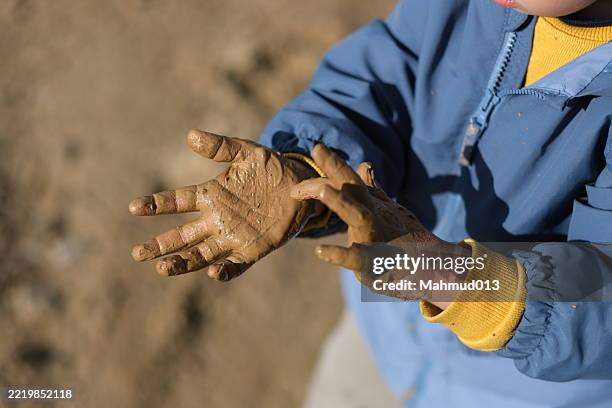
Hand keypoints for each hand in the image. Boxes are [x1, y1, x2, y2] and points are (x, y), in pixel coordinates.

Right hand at [129, 130, 316, 280]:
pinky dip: (224, 271)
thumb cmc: (272, 169)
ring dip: (182, 262)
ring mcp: (233, 237)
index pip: (178, 201)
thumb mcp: (248, 152)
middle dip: (160, 244)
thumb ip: (221, 147)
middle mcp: (217, 219)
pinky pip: (235, 265)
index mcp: (212, 195)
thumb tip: (190, 135)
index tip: (134, 207)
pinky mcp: (252, 251)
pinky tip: (213, 274)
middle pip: (182, 235)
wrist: (301, 187)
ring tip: (161, 269)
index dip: (156, 204)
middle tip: (137, 253)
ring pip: (200, 253)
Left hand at [290, 145, 468, 305]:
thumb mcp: (387, 213)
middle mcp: (374, 218)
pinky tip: (320, 252)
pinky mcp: (374, 265)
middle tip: (317, 151)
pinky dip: (339, 255)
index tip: (317, 147)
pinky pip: (355, 259)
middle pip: (353, 189)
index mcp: (373, 208)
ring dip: (340, 201)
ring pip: (357, 216)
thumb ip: (373, 191)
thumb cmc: (406, 241)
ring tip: (322, 189)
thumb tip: (364, 165)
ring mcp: (375, 239)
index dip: (335, 164)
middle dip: (335, 170)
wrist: (433, 270)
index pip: (351, 181)